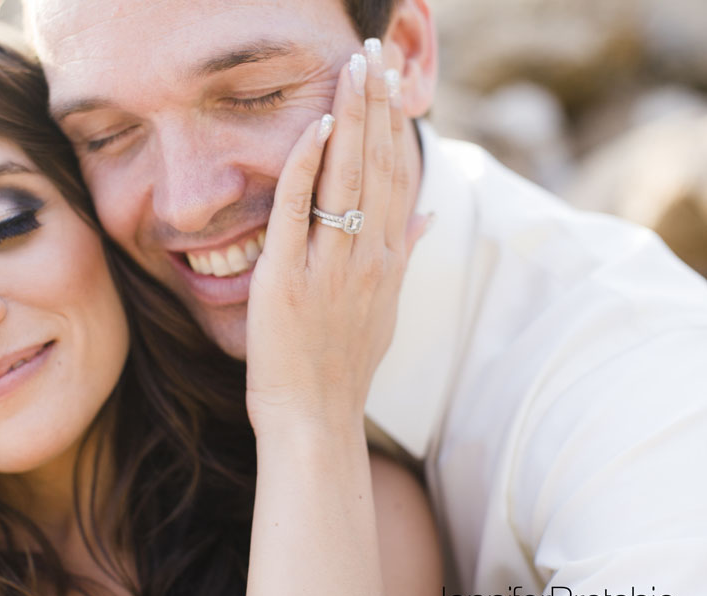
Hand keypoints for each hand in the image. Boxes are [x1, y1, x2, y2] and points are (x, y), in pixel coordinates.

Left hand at [246, 42, 427, 439]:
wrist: (315, 418)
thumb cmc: (343, 366)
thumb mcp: (386, 309)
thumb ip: (405, 254)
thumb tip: (431, 212)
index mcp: (388, 259)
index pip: (395, 176)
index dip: (394, 124)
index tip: (391, 81)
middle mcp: (368, 256)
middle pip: (377, 166)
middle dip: (377, 105)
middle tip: (375, 51)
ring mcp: (331, 266)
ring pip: (346, 179)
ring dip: (350, 119)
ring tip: (354, 67)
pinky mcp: (290, 278)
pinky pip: (299, 211)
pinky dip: (307, 166)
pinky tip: (314, 126)